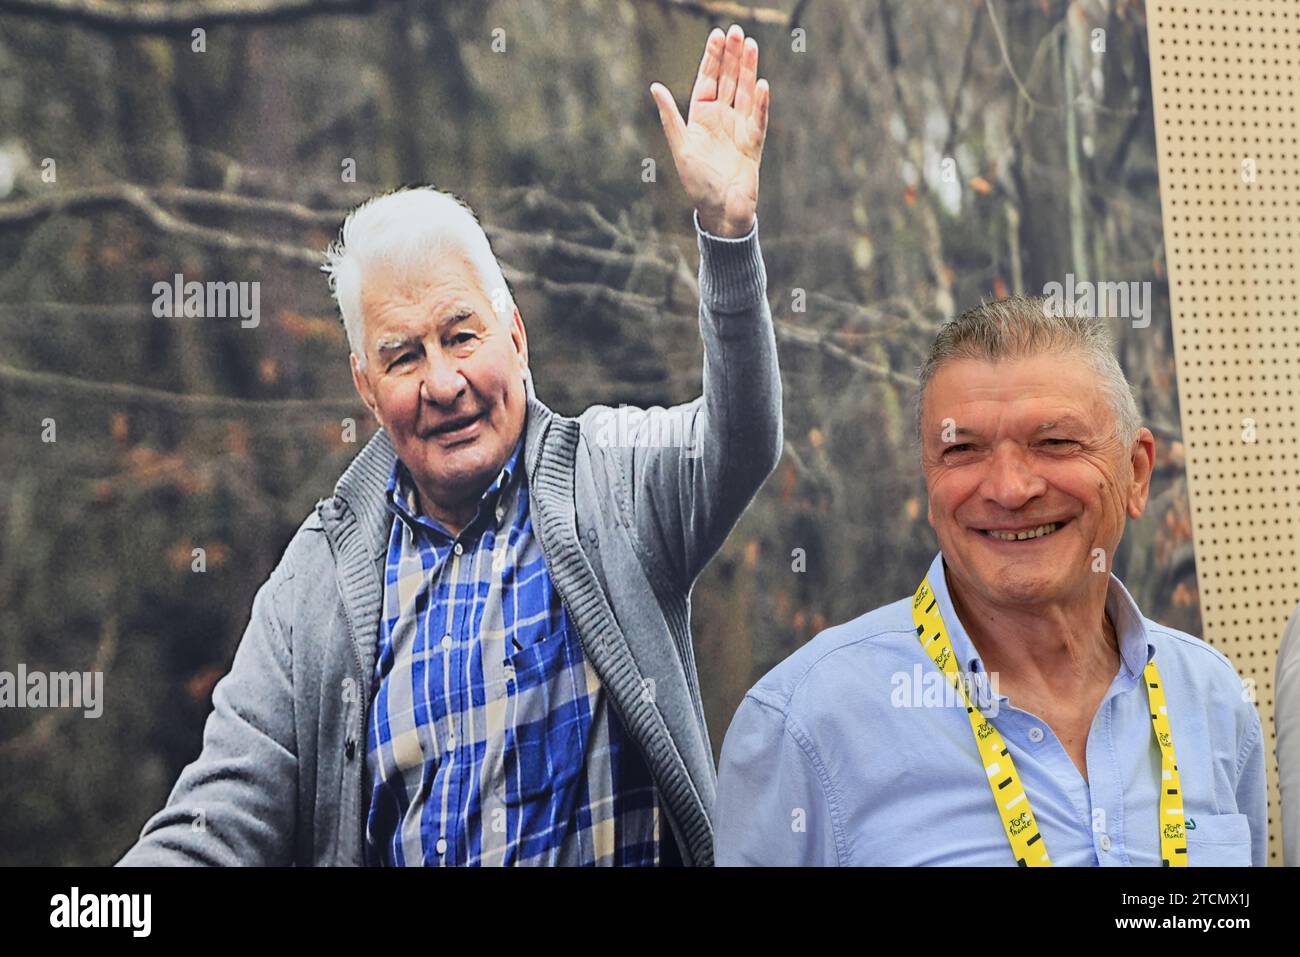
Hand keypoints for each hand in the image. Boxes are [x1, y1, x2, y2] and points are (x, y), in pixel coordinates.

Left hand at [650, 24, 769, 237]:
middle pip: (729, 80)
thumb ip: (670, 117)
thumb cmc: (697, 183)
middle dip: (731, 56)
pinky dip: (761, 102)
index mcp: (702, 117)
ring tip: (750, 45)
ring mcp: (740, 128)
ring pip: (746, 92)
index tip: (716, 35)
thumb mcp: (680, 148)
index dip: (712, 58)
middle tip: (736, 31)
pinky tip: (761, 84)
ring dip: (748, 69)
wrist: (721, 212)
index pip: (708, 80)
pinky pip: (759, 118)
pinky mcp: (755, 143)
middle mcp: (722, 119)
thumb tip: (654, 87)